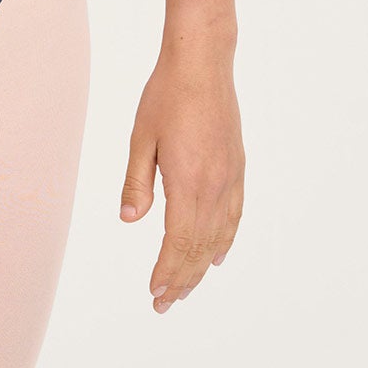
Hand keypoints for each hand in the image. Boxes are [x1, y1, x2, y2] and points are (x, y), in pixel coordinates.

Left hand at [119, 42, 243, 311]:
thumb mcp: (141, 138)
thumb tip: (131, 221)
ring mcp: (229, 179)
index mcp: (188, 181)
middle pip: (199, 247)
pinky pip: (233, 216)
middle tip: (164, 303)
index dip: (167, 271)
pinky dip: (224, 241)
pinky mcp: (237, 169)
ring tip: (185, 288)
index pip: (178, 241)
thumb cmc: (166, 96)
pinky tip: (216, 255)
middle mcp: (214, 186)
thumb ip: (137, 183)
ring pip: (218, 236)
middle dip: (182, 279)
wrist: (203, 63)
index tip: (155, 293)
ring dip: (201, 266)